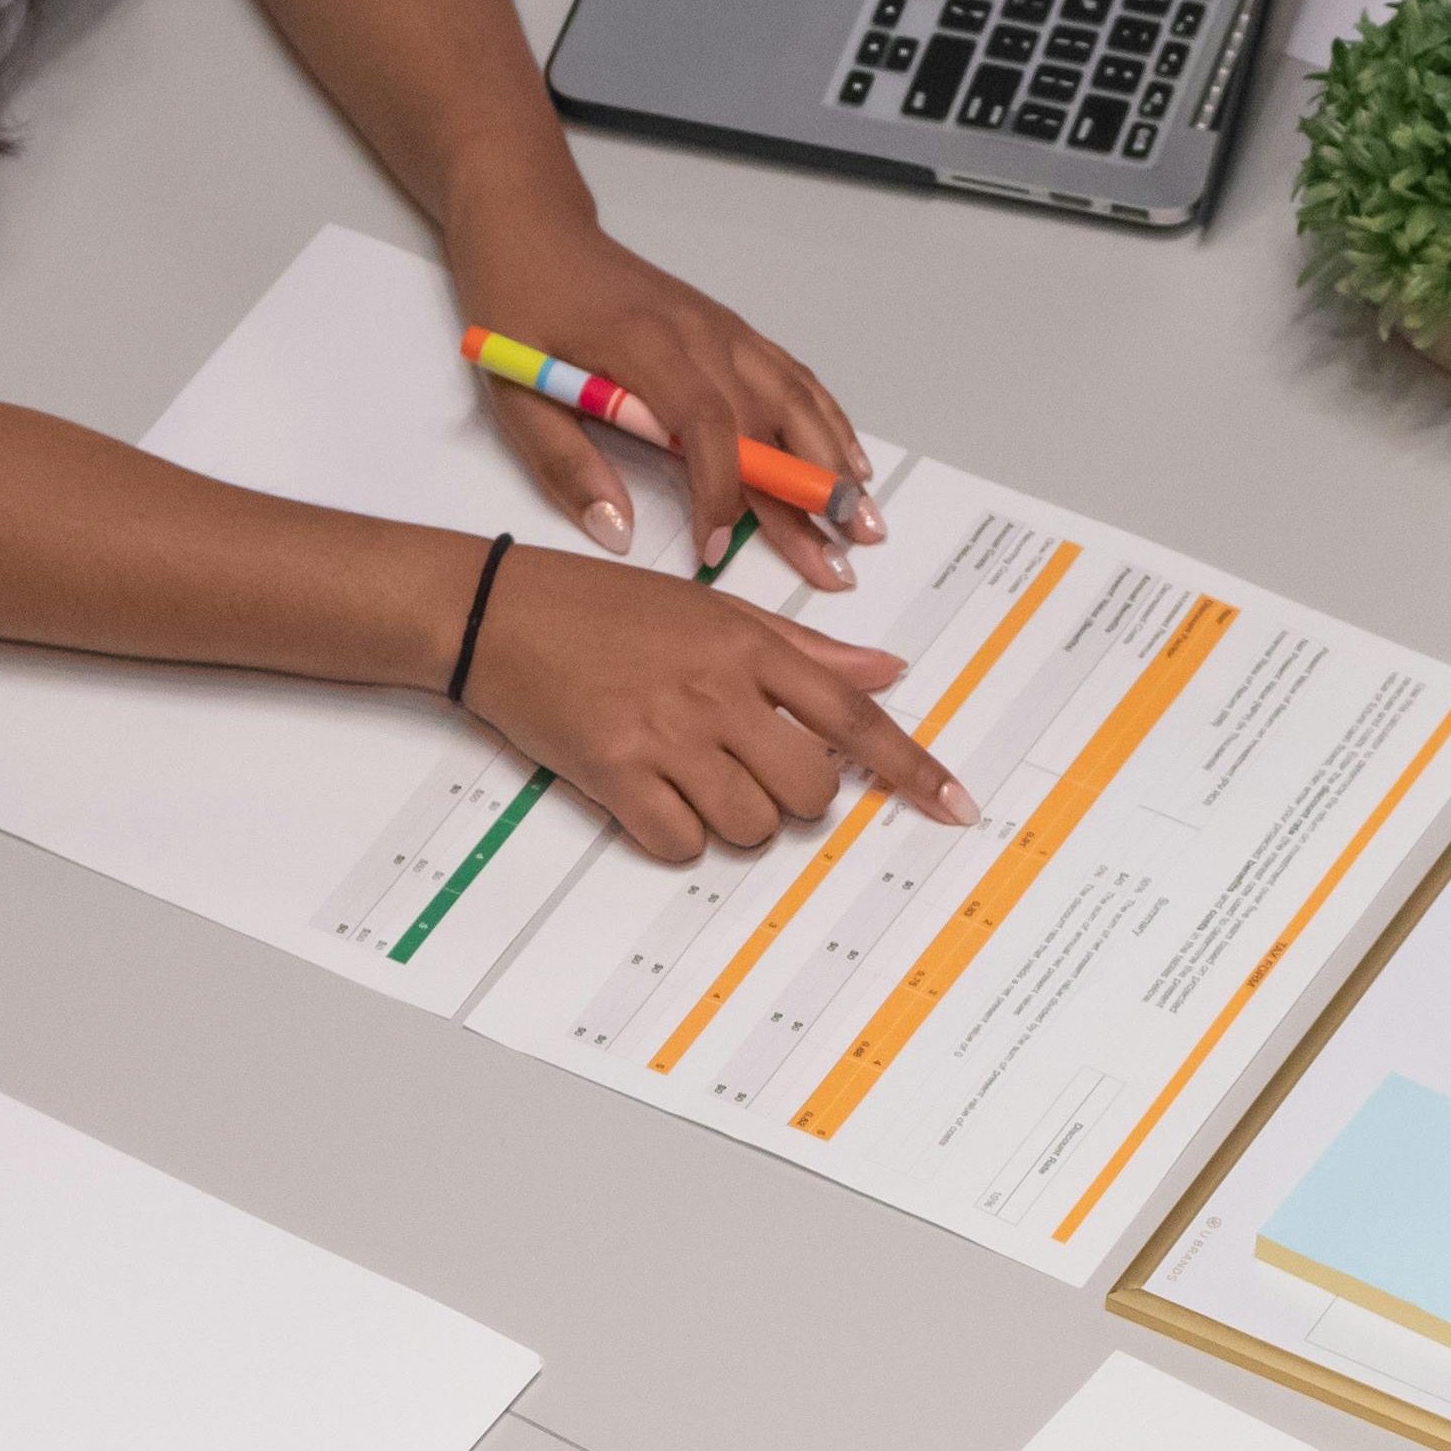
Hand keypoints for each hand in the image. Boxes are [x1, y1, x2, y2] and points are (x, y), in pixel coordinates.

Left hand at [449, 209, 881, 587]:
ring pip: (794, 398)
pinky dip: (826, 419)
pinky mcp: (729, 330)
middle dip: (806, 495)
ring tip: (864, 521)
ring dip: (834, 461)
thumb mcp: (513, 391)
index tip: (716, 549)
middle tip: (839, 560)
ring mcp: (722, 329)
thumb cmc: (518, 305)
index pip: (705, 423)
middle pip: (768, 420)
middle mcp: (698, 333)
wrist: (534, 227)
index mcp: (644, 345)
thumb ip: (564, 463)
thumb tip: (616, 531)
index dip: (720, 490)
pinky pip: (791, 377)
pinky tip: (850, 460)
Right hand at [457, 544, 977, 862]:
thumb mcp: (710, 609)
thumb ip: (802, 648)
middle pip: (808, 791)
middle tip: (750, 771)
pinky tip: (649, 795)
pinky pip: (681, 843)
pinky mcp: (615, 774)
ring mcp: (667, 734)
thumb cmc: (598, 608)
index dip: (911, 768)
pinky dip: (676, 836)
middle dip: (792, 798)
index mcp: (748, 645)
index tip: (955, 806)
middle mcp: (718, 690)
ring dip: (733, 819)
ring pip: (750, 825)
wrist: (495, 612)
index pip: (854, 715)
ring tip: (688, 775)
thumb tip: (887, 669)